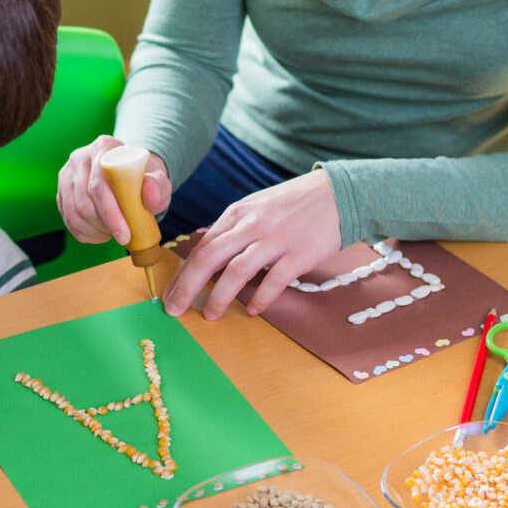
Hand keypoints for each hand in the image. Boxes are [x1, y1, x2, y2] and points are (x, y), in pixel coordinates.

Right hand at [57, 134, 171, 245]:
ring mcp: (67, 175)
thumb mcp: (157, 179)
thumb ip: (158, 185)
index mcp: (103, 147)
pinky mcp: (62, 192)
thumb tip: (150, 195)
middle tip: (123, 237)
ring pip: (73, 213)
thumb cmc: (144, 177)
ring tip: (113, 233)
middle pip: (84, 202)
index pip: (99, 185)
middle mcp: (80, 158)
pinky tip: (101, 234)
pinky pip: (68, 219)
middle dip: (104, 226)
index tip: (125, 234)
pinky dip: (85, 233)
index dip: (111, 214)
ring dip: (94, 230)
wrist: (131, 173)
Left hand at [163, 170, 341, 319]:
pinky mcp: (299, 254)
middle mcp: (251, 225)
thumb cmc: (293, 204)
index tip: (170, 295)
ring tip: (210, 314)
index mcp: (237, 214)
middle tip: (175, 310)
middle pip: (209, 258)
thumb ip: (234, 232)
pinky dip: (261, 298)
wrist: (338, 193)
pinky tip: (253, 310)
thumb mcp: (256, 208)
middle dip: (188, 287)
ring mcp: (275, 240)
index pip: (202, 247)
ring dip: (220, 296)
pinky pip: (274, 281)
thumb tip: (210, 261)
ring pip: (237, 270)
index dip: (182, 274)